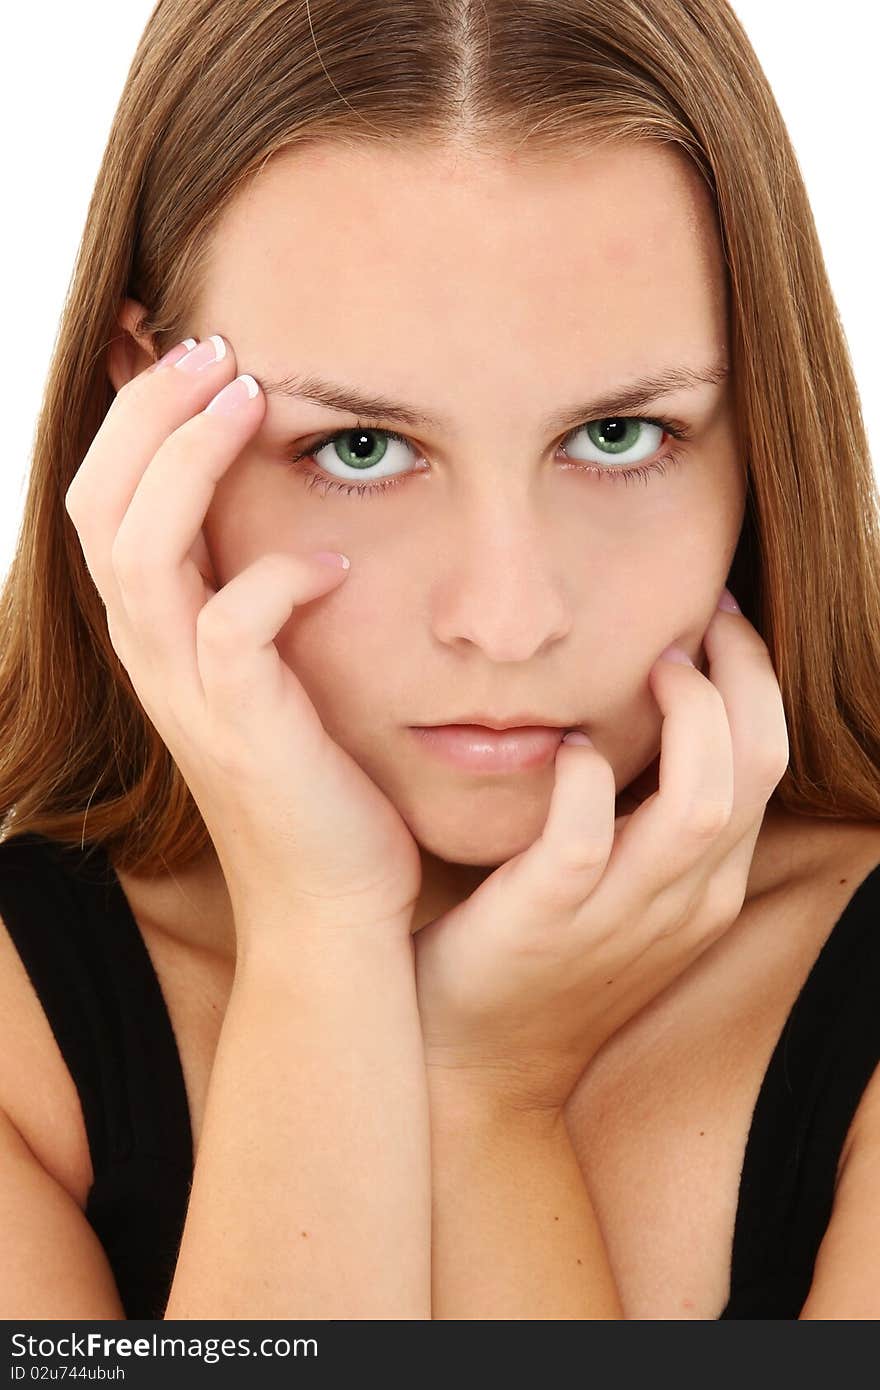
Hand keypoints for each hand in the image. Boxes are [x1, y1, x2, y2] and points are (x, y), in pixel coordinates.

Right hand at [65, 335, 421, 941]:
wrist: (332, 902)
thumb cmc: (318, 779)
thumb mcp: (273, 676)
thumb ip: (257, 598)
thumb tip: (289, 520)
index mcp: (157, 637)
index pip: (103, 504)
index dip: (132, 420)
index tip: (191, 350)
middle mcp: (154, 659)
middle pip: (101, 507)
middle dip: (148, 413)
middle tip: (215, 348)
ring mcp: (190, 697)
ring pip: (143, 550)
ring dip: (189, 459)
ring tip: (249, 398)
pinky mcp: (246, 729)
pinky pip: (234, 626)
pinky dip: (278, 579)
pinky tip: (336, 563)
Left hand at [413, 601, 789, 1113]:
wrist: (473, 1061)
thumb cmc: (540, 957)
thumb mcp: (622, 892)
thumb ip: (646, 819)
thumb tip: (645, 719)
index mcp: (706, 886)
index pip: (768, 766)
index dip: (757, 685)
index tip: (720, 625)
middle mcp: (684, 899)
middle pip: (757, 770)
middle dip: (744, 678)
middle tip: (705, 619)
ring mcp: (620, 914)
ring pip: (701, 802)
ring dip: (689, 718)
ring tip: (653, 667)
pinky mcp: (548, 918)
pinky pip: (586, 836)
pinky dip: (587, 779)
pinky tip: (566, 747)